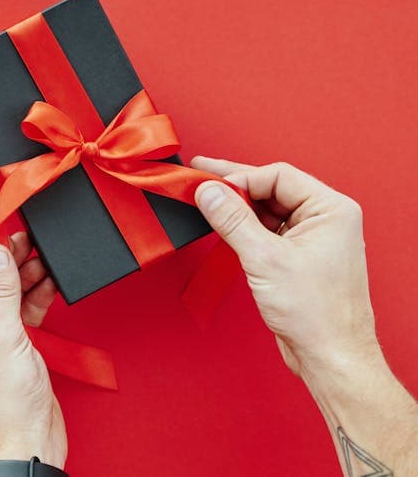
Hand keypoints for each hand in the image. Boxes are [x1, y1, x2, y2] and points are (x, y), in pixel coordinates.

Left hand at [0, 232, 65, 467]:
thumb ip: (0, 291)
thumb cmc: (5, 409)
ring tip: (41, 258)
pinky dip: (31, 300)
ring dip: (22, 281)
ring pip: (2, 302)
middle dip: (6, 267)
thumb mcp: (4, 338)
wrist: (30, 445)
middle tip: (26, 242)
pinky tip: (46, 283)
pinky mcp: (7, 353)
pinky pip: (16, 317)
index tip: (3, 237)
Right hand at [190, 157, 380, 379]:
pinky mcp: (298, 257)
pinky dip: (244, 229)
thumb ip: (232, 220)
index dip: (240, 179)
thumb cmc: (317, 314)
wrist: (330, 357)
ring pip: (267, 211)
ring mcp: (312, 239)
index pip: (277, 176)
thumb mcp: (265, 259)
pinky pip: (267, 232)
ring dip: (237, 209)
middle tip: (201, 174)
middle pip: (271, 189)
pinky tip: (223, 228)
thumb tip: (209, 192)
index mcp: (331, 210)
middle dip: (234, 186)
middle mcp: (325, 220)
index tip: (209, 186)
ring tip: (205, 204)